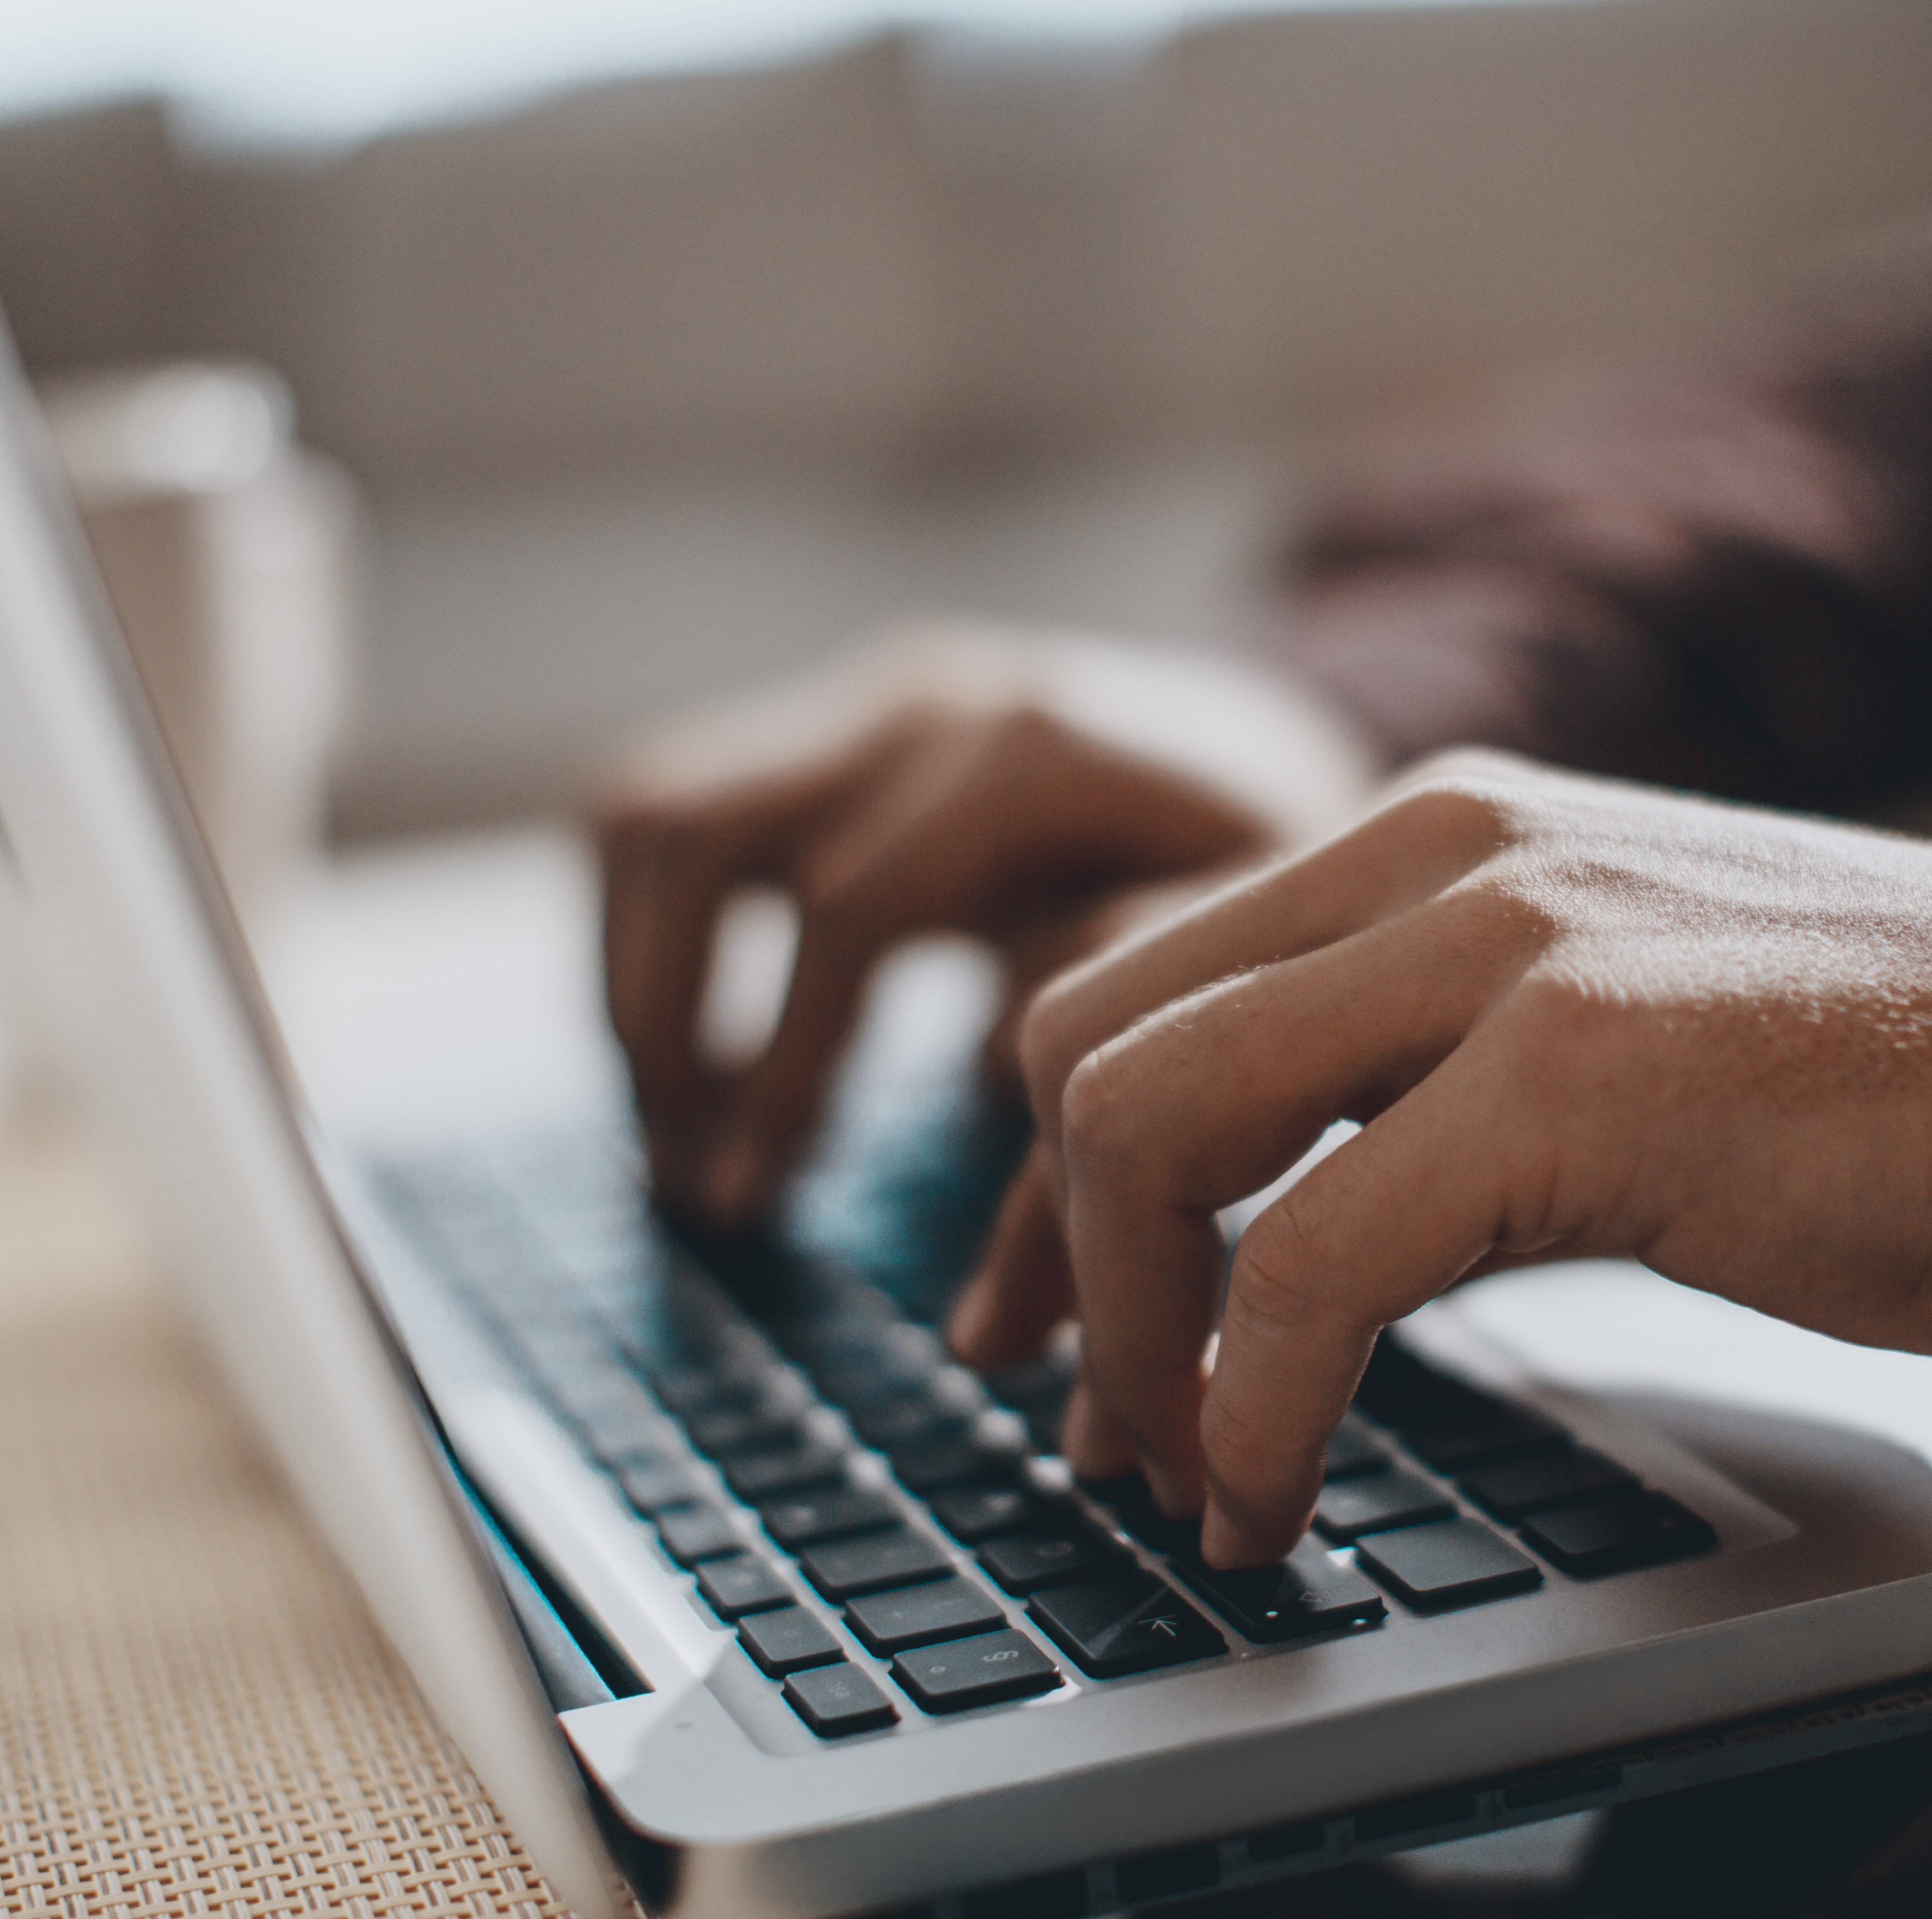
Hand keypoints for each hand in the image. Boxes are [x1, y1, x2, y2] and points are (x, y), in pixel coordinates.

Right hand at [591, 621, 1376, 1221]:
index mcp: (1037, 751)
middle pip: (694, 834)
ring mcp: (869, 697)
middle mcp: (932, 698)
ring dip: (634, 978)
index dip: (788, 1074)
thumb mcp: (1248, 972)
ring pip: (652, 810)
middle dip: (663, 1021)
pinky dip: (655, 938)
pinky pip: (672, 810)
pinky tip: (713, 1062)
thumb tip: (988, 1208)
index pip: (846, 912)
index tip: (745, 1205)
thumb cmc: (1284, 884)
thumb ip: (1120, 1066)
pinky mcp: (833, 725)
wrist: (1297, 760)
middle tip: (690, 1181)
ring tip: (680, 1131)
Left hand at [952, 752, 1931, 1565]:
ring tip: (1180, 1474)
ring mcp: (1505, 951)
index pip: (1130, 980)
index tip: (1034, 1322)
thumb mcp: (1597, 1025)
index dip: (1040, 1178)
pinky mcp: (1576, 1077)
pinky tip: (1272, 1494)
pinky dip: (1251, 1404)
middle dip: (1051, 1258)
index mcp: (1434, 837)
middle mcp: (1439, 856)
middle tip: (1095, 1422)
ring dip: (1128, 1338)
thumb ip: (1424, 1076)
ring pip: (1150, 1124)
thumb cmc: (1883, 1083)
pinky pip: (1305, 1257)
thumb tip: (1264, 1230)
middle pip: (1088, 1042)